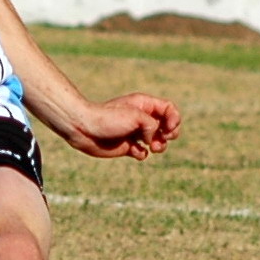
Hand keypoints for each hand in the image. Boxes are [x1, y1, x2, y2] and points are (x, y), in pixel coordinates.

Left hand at [59, 93, 182, 159]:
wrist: (84, 129)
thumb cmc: (109, 118)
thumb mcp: (137, 116)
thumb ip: (153, 125)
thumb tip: (153, 141)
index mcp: (144, 105)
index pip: (169, 109)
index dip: (174, 118)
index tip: (168, 128)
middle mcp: (141, 118)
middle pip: (167, 126)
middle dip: (170, 134)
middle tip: (164, 138)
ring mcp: (134, 133)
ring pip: (157, 141)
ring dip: (160, 146)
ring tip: (153, 148)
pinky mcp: (127, 147)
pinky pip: (142, 152)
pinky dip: (142, 154)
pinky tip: (134, 151)